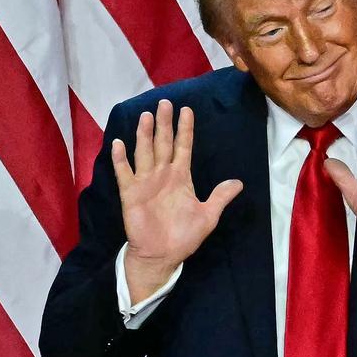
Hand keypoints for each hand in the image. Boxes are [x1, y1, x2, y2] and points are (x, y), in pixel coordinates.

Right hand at [112, 100, 242, 303]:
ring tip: (145, 115)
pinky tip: (118, 143)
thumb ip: (220, 197)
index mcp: (181, 178)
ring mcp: (145, 182)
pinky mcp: (131, 194)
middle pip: (163, 143)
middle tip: (164, 102)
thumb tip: (239, 183)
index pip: (184, 147)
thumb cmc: (184, 236)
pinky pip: (124, 173)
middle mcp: (162, 175)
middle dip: (164, 123)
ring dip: (144, 134)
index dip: (185, 129)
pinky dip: (120, 159)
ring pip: (144, 152)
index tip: (187, 110)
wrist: (162, 255)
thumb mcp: (208, 215)